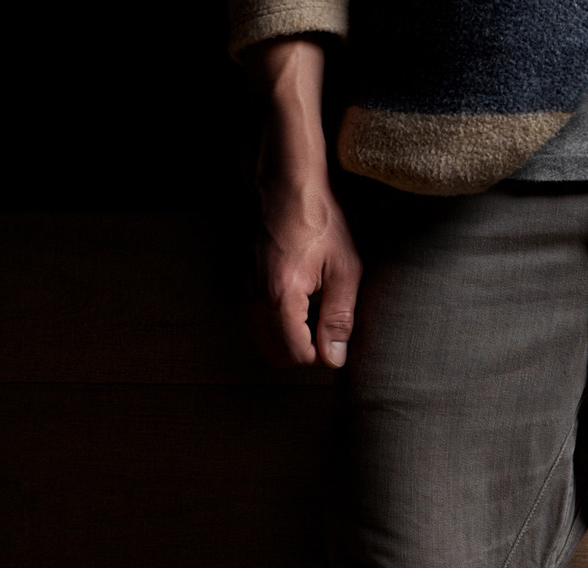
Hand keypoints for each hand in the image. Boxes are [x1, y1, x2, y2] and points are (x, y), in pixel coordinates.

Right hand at [244, 38, 359, 368]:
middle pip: (276, 355)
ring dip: (287, 341)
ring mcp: (245, 290)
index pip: (296, 354)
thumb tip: (334, 359)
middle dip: (304, 352)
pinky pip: (253, 322)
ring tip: (314, 319)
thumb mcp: (344, 270)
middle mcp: (256, 298)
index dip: (321, 356)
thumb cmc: (321, 223)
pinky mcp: (242, 282)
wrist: (287, 187)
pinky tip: (296, 309)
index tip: (337, 341)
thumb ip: (339, 318)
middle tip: (328, 333)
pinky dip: (273, 326)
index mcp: (282, 297)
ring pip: (262, 341)